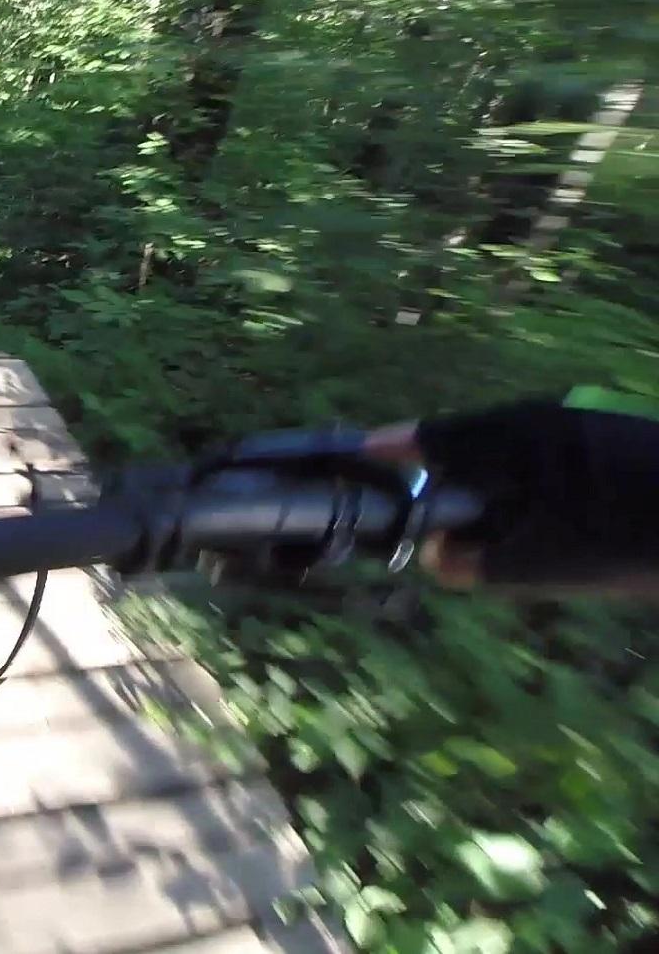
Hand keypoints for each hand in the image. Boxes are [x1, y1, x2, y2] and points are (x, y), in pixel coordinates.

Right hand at [365, 400, 658, 592]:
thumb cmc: (628, 539)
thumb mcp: (541, 565)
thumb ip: (474, 561)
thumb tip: (434, 554)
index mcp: (514, 436)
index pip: (431, 436)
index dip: (389, 450)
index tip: (354, 459)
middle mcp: (543, 416)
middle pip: (470, 443)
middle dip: (446, 482)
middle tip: (434, 526)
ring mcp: (582, 421)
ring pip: (512, 453)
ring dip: (494, 490)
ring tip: (502, 536)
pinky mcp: (612, 436)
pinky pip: (547, 458)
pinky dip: (531, 488)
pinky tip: (553, 526)